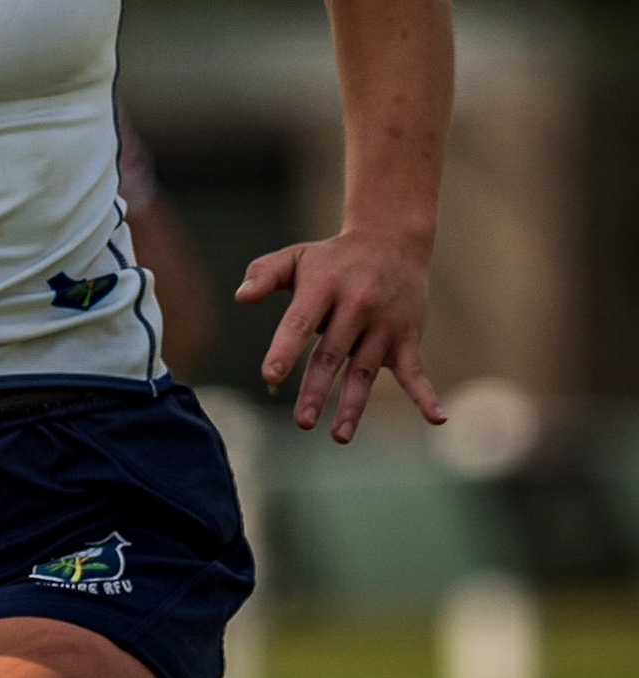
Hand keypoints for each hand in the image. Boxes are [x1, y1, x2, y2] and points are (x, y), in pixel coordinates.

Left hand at [236, 228, 445, 442]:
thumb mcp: (295, 256)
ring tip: (338, 437)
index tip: (270, 375)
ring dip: (352, 405)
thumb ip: (264, 273)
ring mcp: (383, 325)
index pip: (300, 322)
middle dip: (316, 390)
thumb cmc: (332, 258)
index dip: (285, 349)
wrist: (391, 241)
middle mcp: (355, 307)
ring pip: (364, 370)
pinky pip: (416, 370)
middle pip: (332, 355)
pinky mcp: (406, 337)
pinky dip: (426, 395)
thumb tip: (241, 297)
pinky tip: (437, 418)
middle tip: (301, 422)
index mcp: (322, 287)